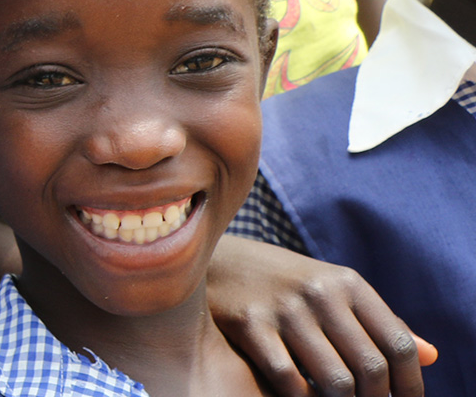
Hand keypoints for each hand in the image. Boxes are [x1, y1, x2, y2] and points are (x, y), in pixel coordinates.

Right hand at [208, 237, 437, 396]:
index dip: (409, 383)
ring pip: (333, 380)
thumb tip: (430, 357)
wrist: (216, 261)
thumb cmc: (286, 284)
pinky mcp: (249, 325)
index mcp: (348, 284)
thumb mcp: (335, 292)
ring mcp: (284, 310)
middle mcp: (320, 294)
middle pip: (370, 367)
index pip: (396, 343)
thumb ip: (379, 323)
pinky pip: (288, 379)